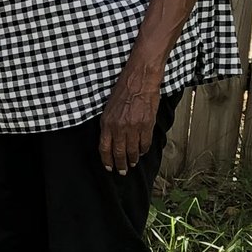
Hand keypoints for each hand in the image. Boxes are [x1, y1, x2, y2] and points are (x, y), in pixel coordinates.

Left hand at [97, 60, 163, 174]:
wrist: (139, 79)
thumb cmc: (123, 90)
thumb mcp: (109, 108)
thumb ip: (109, 125)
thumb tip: (111, 140)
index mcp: (107, 123)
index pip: (104, 148)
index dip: (107, 160)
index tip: (109, 167)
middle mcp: (119, 127)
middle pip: (118, 153)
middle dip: (120, 165)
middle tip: (123, 171)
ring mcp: (133, 127)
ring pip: (132, 150)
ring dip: (132, 159)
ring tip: (133, 164)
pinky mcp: (146, 124)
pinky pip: (145, 143)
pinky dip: (143, 150)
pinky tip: (142, 152)